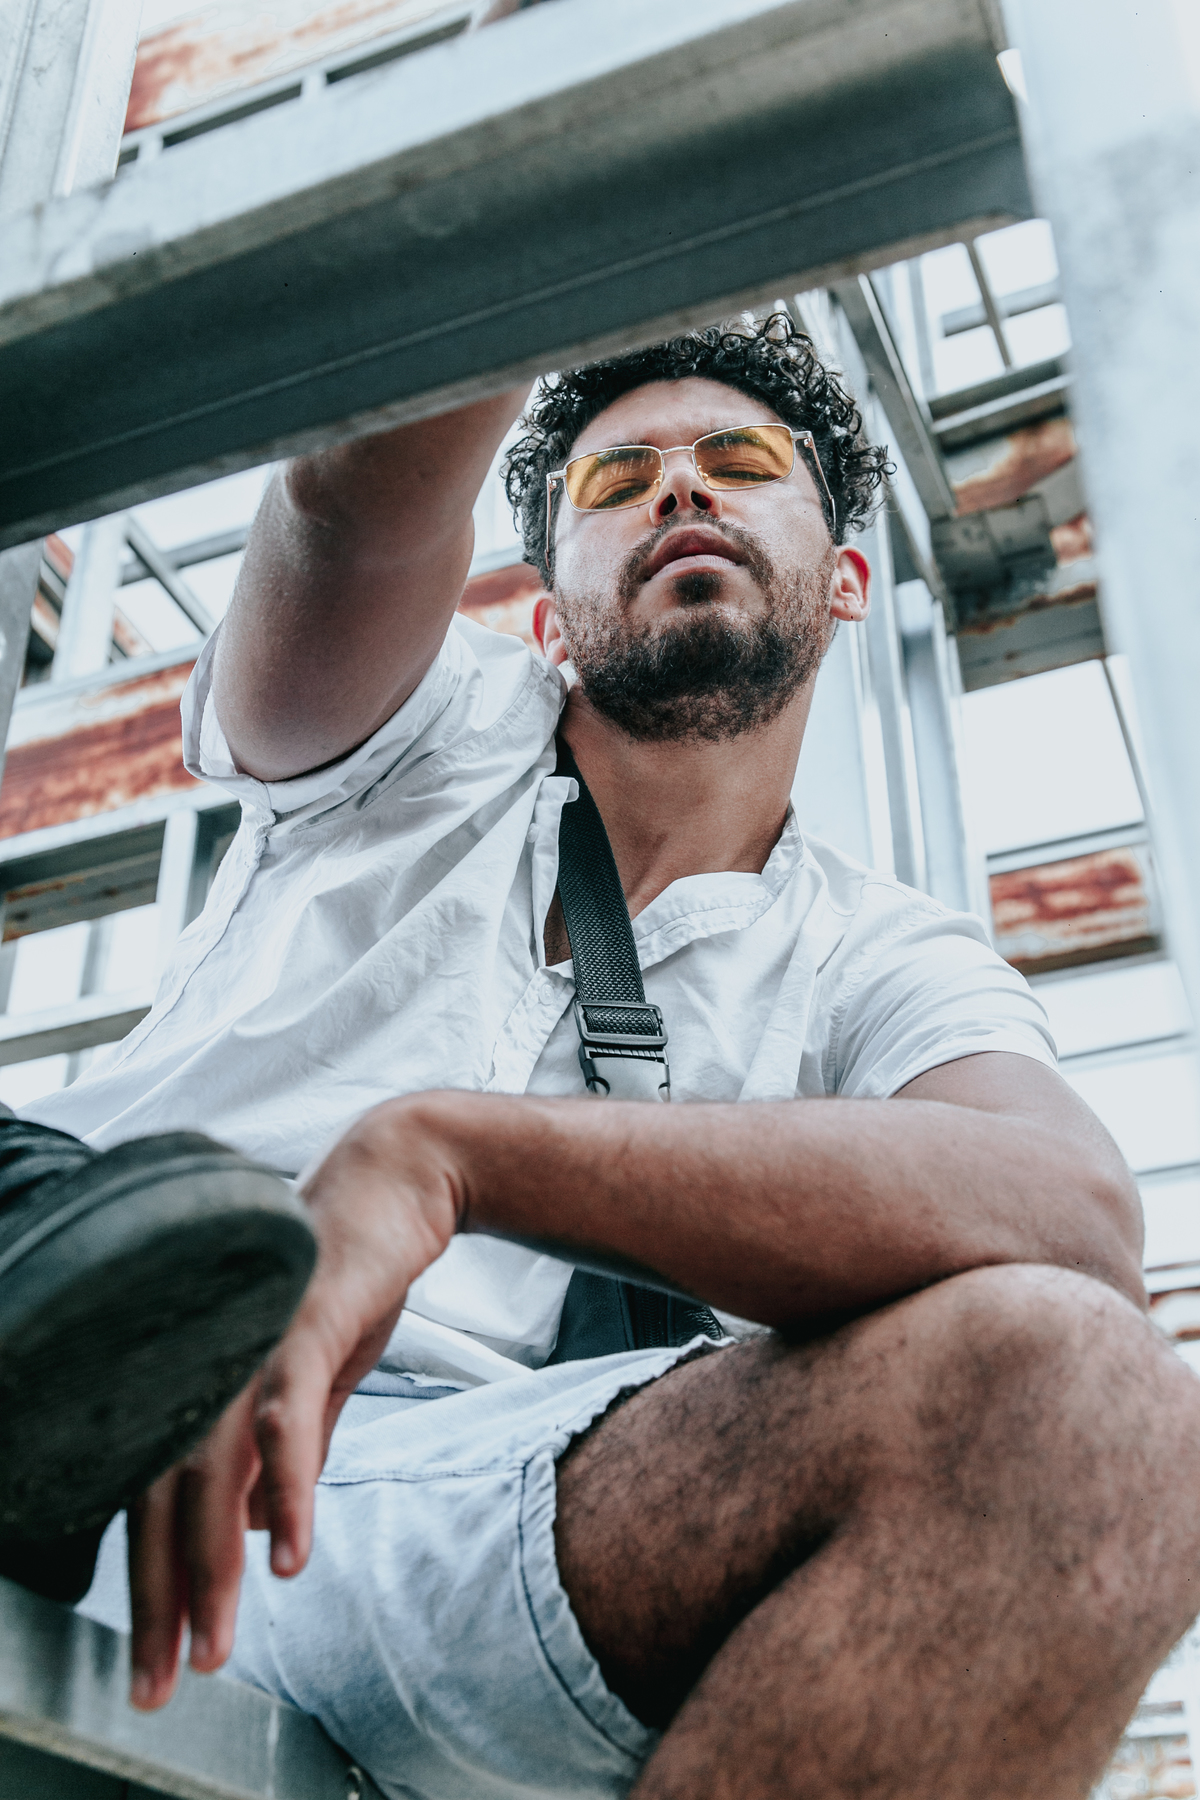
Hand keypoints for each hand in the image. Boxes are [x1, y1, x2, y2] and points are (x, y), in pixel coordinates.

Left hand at [128, 1097, 462, 1707]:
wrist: (397, 1184)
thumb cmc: (351, 1275)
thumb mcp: (317, 1377)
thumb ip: (288, 1447)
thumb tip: (258, 1525)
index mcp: (207, 1382)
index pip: (157, 1501)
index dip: (154, 1587)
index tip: (160, 1661)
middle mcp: (209, 1367)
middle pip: (163, 1502)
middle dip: (162, 1602)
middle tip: (163, 1682)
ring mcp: (247, 1346)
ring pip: (211, 1475)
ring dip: (210, 1568)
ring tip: (217, 1642)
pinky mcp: (299, 1326)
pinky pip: (284, 1423)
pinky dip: (286, 1492)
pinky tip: (290, 1554)